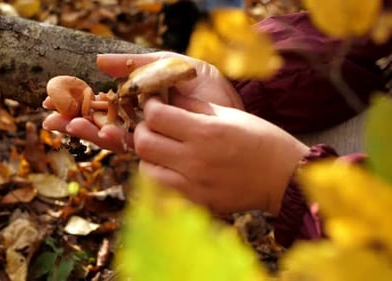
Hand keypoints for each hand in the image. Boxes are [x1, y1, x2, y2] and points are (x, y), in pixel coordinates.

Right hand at [42, 51, 242, 152]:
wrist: (237, 107)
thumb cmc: (206, 85)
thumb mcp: (171, 65)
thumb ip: (137, 64)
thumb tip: (98, 60)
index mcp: (137, 103)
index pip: (99, 104)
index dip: (75, 101)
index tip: (50, 98)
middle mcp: (139, 123)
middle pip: (99, 123)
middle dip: (73, 119)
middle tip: (48, 117)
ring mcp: (150, 139)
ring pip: (111, 137)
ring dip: (88, 131)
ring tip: (68, 123)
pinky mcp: (163, 152)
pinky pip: (135, 150)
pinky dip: (117, 142)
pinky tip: (103, 134)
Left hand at [134, 93, 308, 214]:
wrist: (285, 177)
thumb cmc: (260, 140)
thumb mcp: (229, 114)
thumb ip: (193, 105)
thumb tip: (166, 96)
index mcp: (205, 131)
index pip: (156, 116)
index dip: (150, 106)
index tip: (154, 105)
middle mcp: (195, 159)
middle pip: (144, 143)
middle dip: (143, 130)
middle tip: (154, 126)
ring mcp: (194, 185)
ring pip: (146, 169)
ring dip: (149, 156)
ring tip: (162, 150)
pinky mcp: (196, 203)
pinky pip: (161, 192)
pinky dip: (160, 178)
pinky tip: (171, 170)